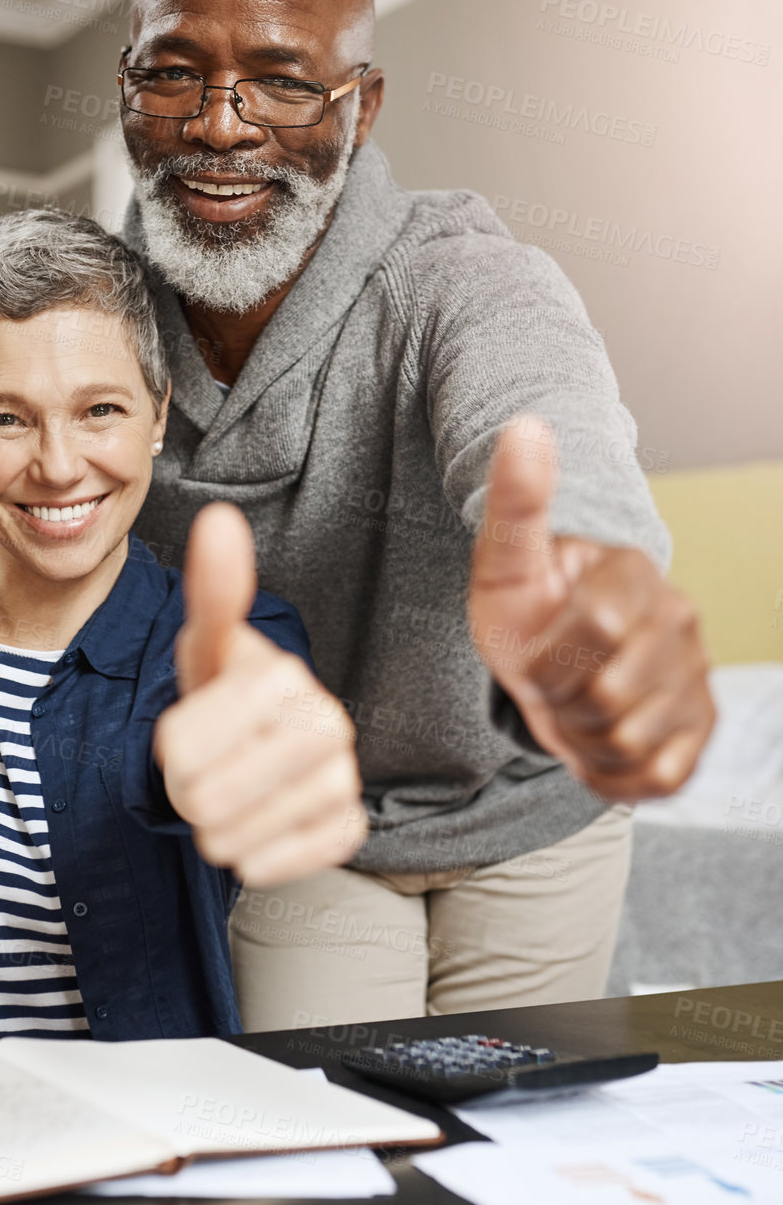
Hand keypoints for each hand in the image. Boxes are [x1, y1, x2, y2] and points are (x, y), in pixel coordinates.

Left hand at [154, 503, 367, 886]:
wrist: (265, 742)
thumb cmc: (226, 689)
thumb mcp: (206, 642)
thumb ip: (213, 590)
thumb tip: (218, 520)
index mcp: (285, 678)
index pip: (177, 749)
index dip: (167, 750)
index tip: (193, 731)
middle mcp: (329, 725)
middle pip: (202, 799)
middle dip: (188, 793)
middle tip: (210, 767)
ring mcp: (345, 780)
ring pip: (234, 839)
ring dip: (216, 827)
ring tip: (235, 791)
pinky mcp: (349, 829)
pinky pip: (278, 864)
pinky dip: (254, 857)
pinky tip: (261, 826)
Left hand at [469, 416, 715, 799]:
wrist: (546, 658)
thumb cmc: (524, 608)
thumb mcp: (504, 560)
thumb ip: (516, 500)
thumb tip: (524, 427)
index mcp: (635, 573)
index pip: (598, 625)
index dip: (548, 654)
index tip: (537, 643)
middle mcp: (680, 621)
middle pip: (609, 693)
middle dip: (561, 697)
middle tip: (553, 678)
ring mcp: (696, 676)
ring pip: (628, 739)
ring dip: (581, 735)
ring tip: (573, 702)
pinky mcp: (701, 729)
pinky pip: (656, 777)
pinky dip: (612, 772)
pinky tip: (597, 737)